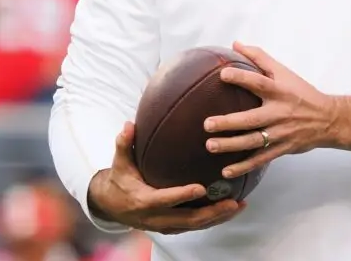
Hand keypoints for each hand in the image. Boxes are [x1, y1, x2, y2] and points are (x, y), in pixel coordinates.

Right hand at [87, 122, 244, 234]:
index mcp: (143, 201)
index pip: (165, 200)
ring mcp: (165, 224)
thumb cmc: (118, 180)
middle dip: (212, 213)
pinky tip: (231, 208)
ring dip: (218, 217)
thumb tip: (129, 124)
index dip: (182, 196)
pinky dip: (213, 219)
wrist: (110, 206)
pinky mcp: (172, 226)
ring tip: (239, 205)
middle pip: (188, 219)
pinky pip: (195, 225)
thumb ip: (124, 144)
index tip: (201, 188)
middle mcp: (156, 217)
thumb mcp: (119, 162)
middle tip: (233, 201)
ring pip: (195, 225)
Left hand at [203, 42, 342, 178]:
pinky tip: (226, 171)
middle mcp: (279, 113)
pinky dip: (243, 166)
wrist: (328, 119)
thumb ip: (259, 57)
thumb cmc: (301, 93)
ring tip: (210, 145)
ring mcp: (280, 133)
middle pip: (251, 119)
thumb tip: (236, 44)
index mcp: (279, 91)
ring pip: (252, 142)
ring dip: (230, 145)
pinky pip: (260, 159)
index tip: (222, 75)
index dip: (242, 78)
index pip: (259, 82)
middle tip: (207, 124)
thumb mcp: (284, 72)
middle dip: (229, 123)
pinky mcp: (281, 149)